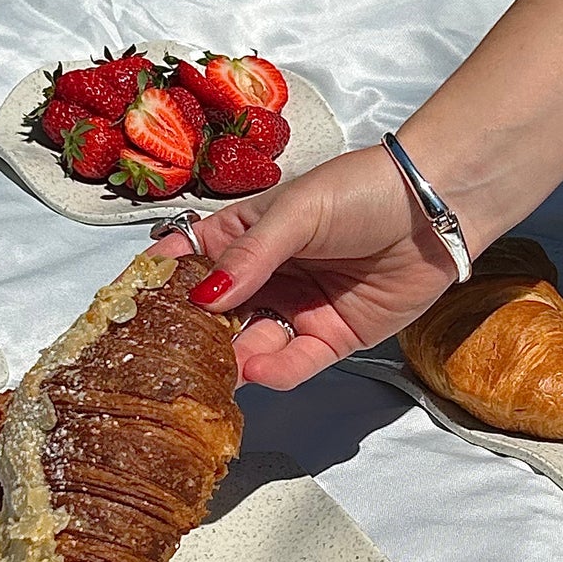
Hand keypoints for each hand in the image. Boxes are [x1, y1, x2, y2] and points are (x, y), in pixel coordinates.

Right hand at [148, 145, 465, 388]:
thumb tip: (201, 298)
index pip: (190, 261)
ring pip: (250, 343)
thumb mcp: (295, 212)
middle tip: (164, 354)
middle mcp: (267, 276)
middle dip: (192, 333)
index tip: (127, 305)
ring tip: (211, 369)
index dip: (160, 283)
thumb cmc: (362, 191)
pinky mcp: (332, 338)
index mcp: (246, 234)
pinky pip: (294, 363)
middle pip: (215, 313)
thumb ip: (248, 256)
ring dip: (231, 358)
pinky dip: (275, 370)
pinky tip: (257, 368)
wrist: (435, 210)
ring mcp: (297, 309)